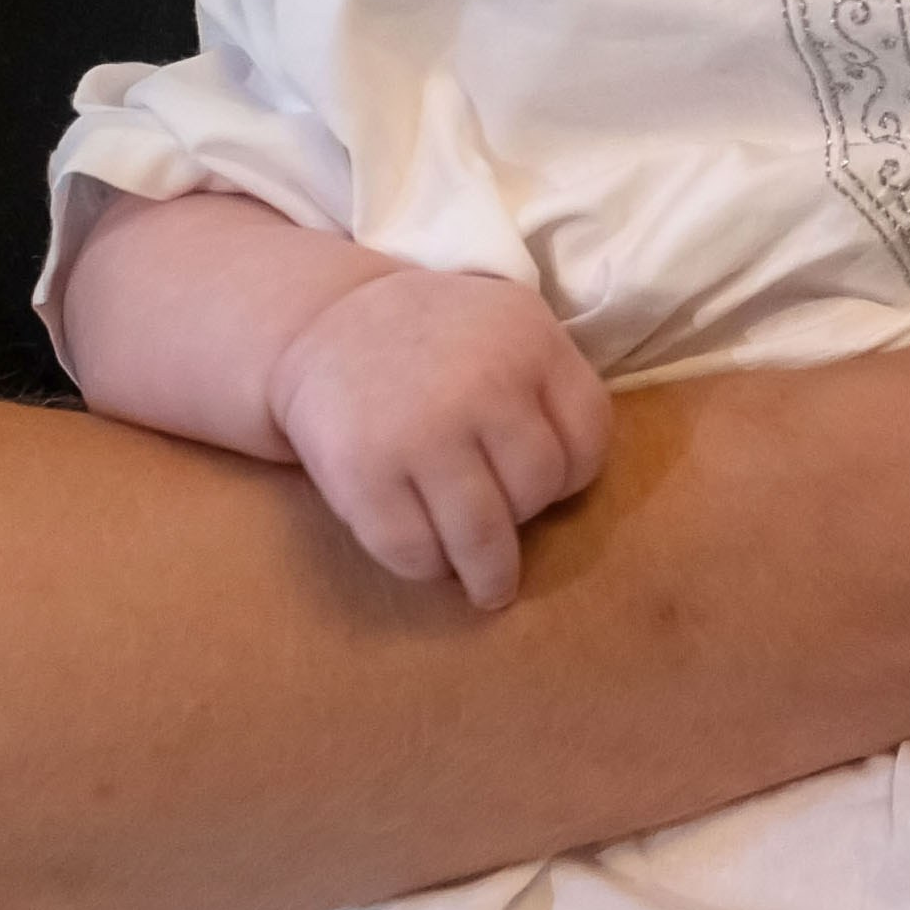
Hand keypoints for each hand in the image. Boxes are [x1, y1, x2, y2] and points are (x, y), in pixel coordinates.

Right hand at [267, 268, 610, 608]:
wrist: (322, 324)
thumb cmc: (433, 340)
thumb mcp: (508, 327)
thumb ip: (547, 389)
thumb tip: (565, 491)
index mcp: (530, 339)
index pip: (587, 439)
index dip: (573, 475)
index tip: (545, 484)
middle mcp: (482, 382)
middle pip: (537, 490)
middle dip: (524, 514)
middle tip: (503, 518)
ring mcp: (420, 430)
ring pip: (483, 536)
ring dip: (488, 572)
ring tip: (487, 585)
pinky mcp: (362, 472)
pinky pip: (415, 552)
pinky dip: (428, 569)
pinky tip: (431, 558)